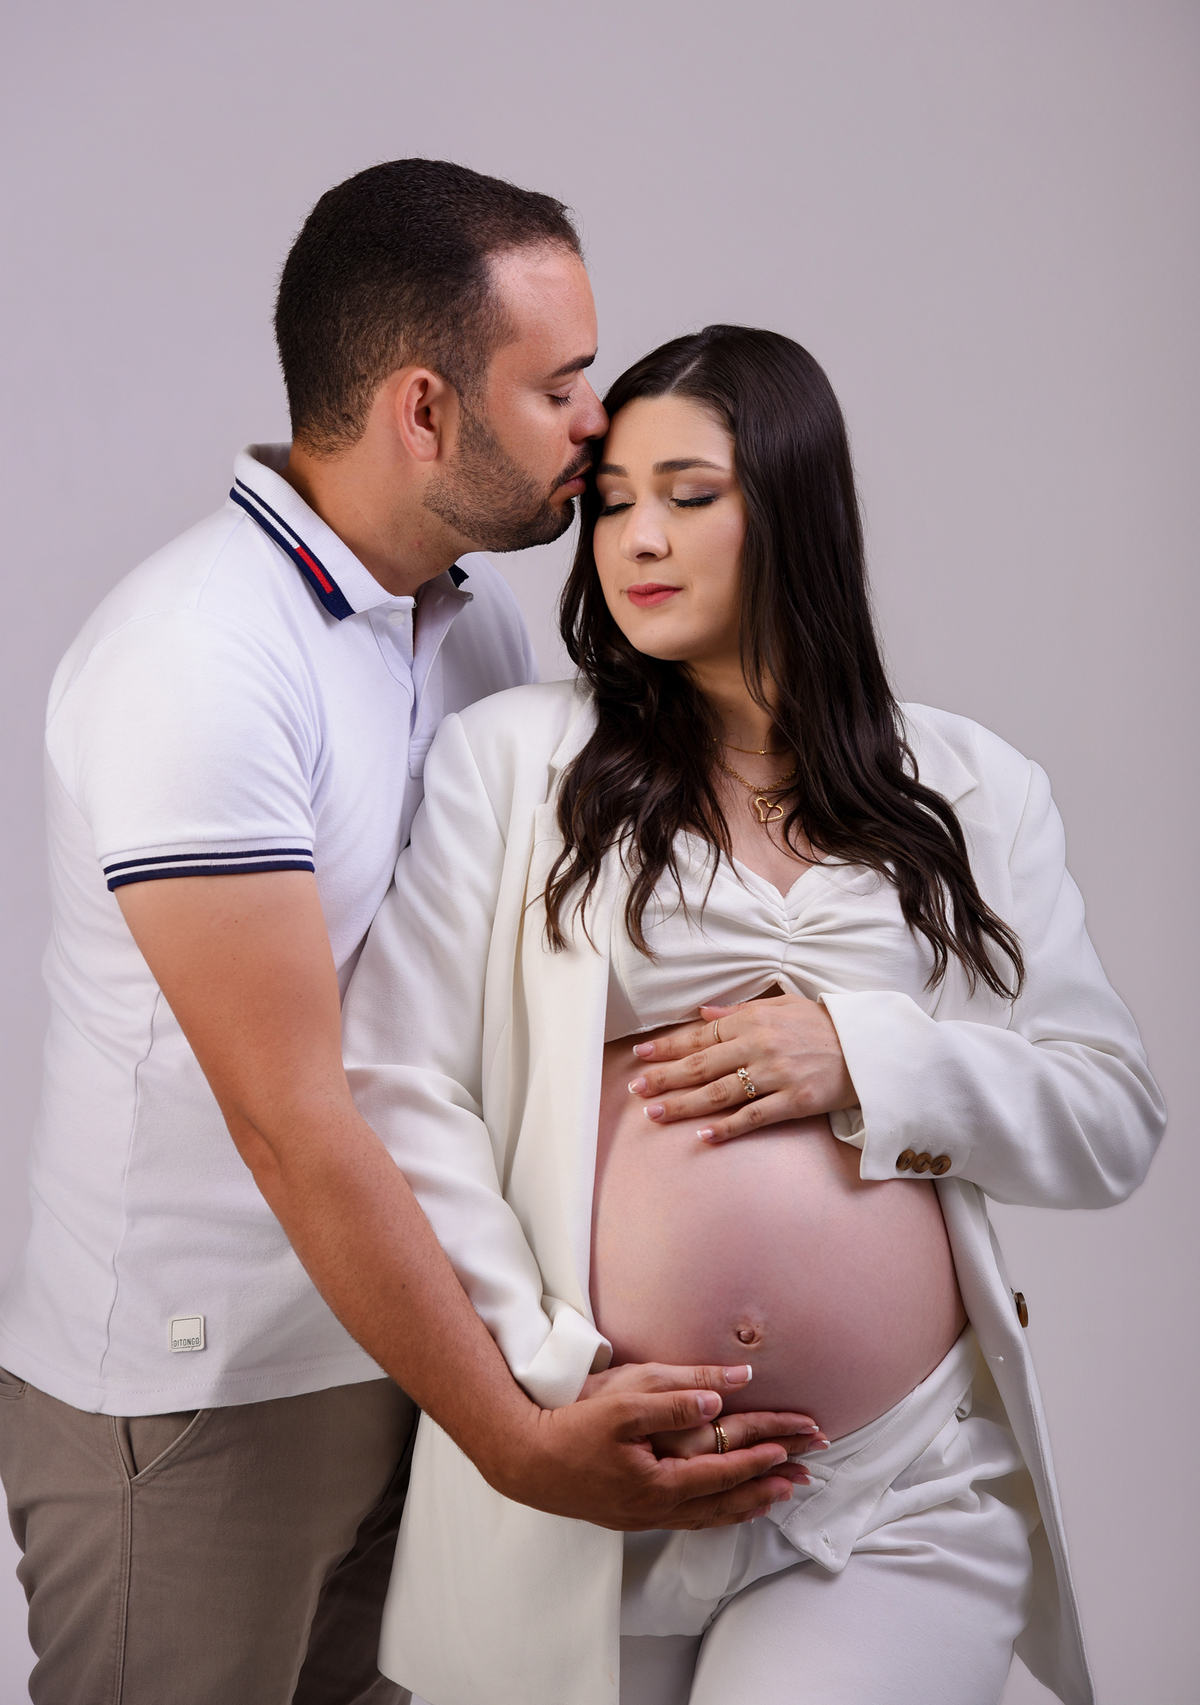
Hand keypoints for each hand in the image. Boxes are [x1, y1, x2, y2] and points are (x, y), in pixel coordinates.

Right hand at [489, 1376, 813, 1531]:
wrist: (524, 1461)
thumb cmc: (571, 1427)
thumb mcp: (624, 1402)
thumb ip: (677, 1398)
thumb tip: (724, 1394)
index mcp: (660, 1481)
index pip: (724, 1471)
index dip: (761, 1460)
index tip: (792, 1450)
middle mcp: (657, 1507)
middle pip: (725, 1501)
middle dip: (766, 1487)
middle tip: (803, 1481)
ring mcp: (642, 1516)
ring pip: (707, 1517)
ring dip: (745, 1506)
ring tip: (774, 1499)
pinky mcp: (629, 1515)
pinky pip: (686, 1519)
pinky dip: (714, 1514)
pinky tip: (719, 1509)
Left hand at [625, 992, 857, 1142]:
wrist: (869, 1047)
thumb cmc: (822, 1025)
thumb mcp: (781, 1005)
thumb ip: (739, 1010)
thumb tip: (702, 1015)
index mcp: (753, 1020)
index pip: (701, 1036)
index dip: (669, 1046)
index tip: (642, 1055)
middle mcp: (760, 1046)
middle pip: (702, 1065)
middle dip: (665, 1077)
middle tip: (636, 1089)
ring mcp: (776, 1075)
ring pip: (720, 1092)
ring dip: (684, 1104)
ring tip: (655, 1113)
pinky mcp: (794, 1100)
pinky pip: (754, 1116)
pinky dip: (727, 1127)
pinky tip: (703, 1135)